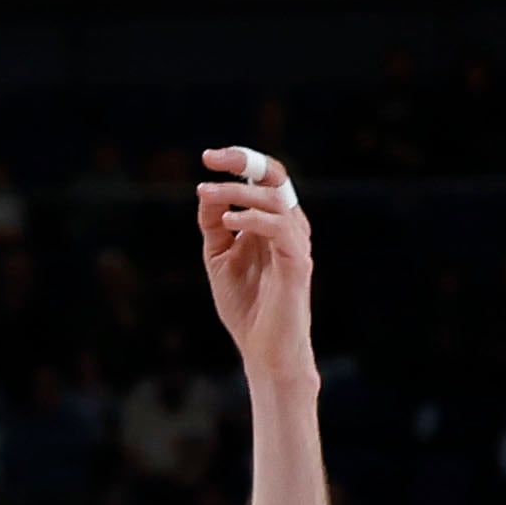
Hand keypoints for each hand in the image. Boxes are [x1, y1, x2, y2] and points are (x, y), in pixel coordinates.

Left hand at [195, 146, 315, 385]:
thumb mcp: (219, 255)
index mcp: (273, 222)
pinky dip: (253, 220)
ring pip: (277, 199)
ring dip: (239, 191)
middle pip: (277, 177)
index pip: (265, 178)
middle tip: (211, 157)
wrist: (262, 348)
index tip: (208, 156)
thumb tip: (207, 191)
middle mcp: (289, 227)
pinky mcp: (297, 264)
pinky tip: (229, 222)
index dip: (240, 160)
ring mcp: (296, 245)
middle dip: (245, 161)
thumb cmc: (245, 303)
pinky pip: (280, 229)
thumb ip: (214, 224)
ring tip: (208, 192)